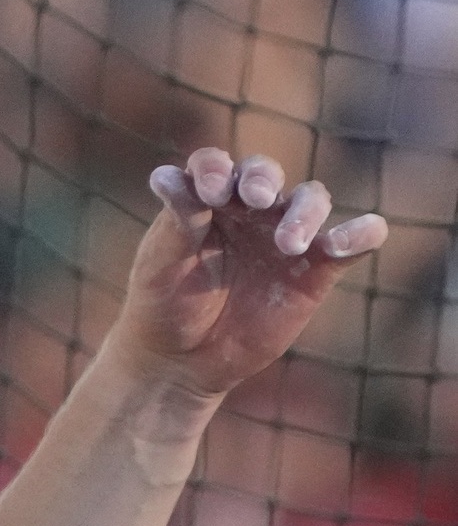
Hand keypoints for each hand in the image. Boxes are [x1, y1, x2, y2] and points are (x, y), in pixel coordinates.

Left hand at [112, 149, 387, 398]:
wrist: (184, 360)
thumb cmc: (164, 304)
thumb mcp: (162, 264)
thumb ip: (177, 221)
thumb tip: (165, 175)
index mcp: (206, 201)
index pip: (214, 166)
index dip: (214, 168)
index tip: (210, 191)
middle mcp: (249, 209)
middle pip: (266, 174)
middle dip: (263, 178)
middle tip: (257, 198)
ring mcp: (286, 235)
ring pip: (311, 200)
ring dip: (305, 213)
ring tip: (289, 245)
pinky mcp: (318, 267)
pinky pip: (354, 240)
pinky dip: (362, 233)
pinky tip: (346, 243)